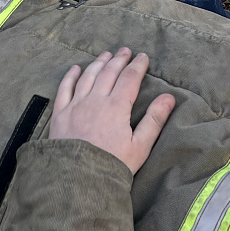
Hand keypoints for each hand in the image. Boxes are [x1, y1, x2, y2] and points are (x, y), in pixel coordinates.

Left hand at [50, 48, 175, 174]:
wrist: (78, 179)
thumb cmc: (113, 165)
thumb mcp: (140, 146)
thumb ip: (154, 120)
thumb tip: (169, 97)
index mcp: (117, 107)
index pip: (129, 78)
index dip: (137, 66)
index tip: (143, 56)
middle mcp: (95, 100)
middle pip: (109, 73)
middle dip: (119, 59)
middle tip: (125, 50)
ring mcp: (75, 105)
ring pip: (88, 76)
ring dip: (98, 63)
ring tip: (106, 55)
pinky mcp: (60, 113)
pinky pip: (65, 88)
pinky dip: (71, 76)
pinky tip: (75, 68)